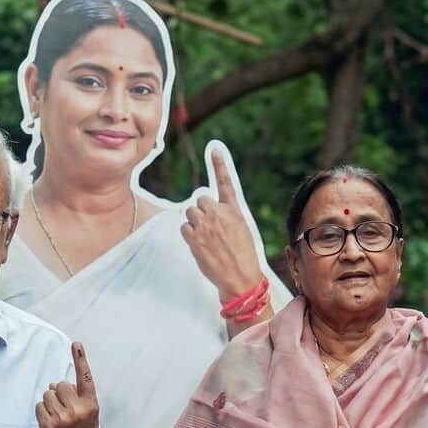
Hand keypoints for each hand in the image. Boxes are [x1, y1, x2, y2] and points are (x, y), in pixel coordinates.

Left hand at [37, 343, 100, 427]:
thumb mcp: (88, 415)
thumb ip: (76, 397)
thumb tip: (52, 385)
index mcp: (91, 405)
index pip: (85, 378)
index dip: (81, 359)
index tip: (76, 343)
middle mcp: (78, 410)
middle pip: (59, 385)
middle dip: (59, 393)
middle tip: (66, 409)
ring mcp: (62, 418)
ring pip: (47, 395)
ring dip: (50, 402)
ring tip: (59, 418)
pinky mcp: (48, 425)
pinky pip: (39, 406)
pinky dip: (43, 412)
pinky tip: (51, 423)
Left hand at [180, 148, 262, 301]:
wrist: (240, 278)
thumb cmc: (243, 256)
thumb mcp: (241, 230)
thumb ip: (226, 217)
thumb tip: (208, 210)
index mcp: (234, 211)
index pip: (225, 182)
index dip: (219, 164)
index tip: (214, 148)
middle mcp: (219, 214)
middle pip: (199, 198)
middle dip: (200, 209)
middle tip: (208, 226)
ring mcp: (206, 225)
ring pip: (189, 212)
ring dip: (193, 221)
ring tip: (204, 236)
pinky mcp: (194, 238)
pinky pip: (184, 227)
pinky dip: (188, 234)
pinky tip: (198, 244)